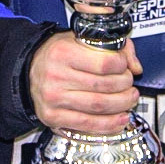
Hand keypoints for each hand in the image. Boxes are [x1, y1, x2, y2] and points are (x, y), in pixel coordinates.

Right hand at [27, 31, 142, 134]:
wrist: (29, 70)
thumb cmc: (58, 54)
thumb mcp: (80, 39)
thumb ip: (112, 46)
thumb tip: (135, 65)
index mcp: (63, 52)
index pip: (104, 63)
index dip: (122, 66)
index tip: (126, 67)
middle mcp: (56, 75)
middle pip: (104, 86)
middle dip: (125, 87)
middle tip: (131, 85)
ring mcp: (53, 99)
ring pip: (98, 106)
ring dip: (121, 105)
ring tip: (129, 100)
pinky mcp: (52, 117)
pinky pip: (87, 124)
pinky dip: (108, 124)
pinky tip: (119, 119)